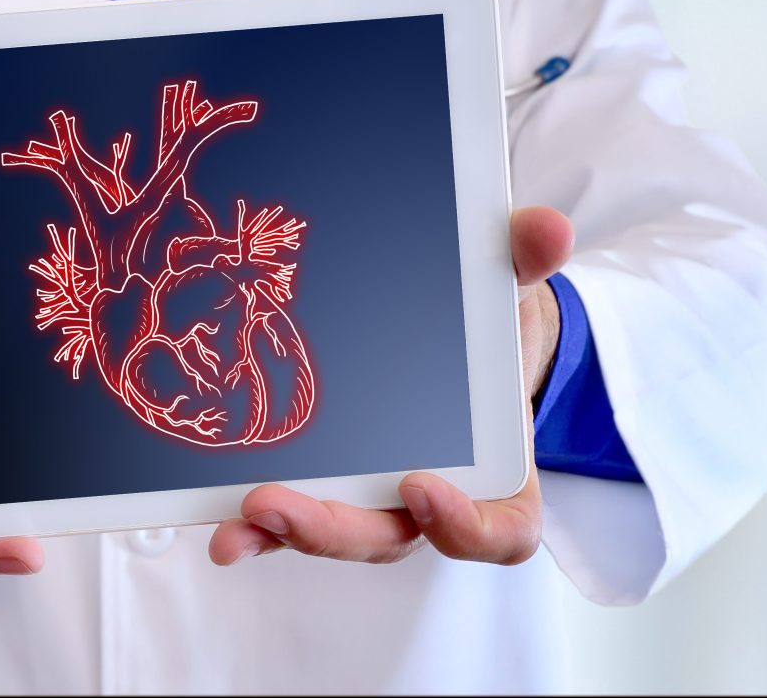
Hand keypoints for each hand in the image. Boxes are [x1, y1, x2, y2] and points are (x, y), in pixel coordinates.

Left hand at [208, 206, 572, 567]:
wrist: (453, 336)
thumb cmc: (484, 328)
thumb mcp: (504, 289)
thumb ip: (522, 262)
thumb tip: (546, 229)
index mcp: (498, 475)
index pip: (501, 531)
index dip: (467, 526)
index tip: (422, 486)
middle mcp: (432, 502)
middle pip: (391, 537)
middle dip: (332, 529)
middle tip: (275, 504)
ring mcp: (375, 500)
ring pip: (335, 534)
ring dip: (279, 533)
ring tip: (232, 527)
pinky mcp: (327, 490)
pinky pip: (294, 517)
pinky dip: (256, 522)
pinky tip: (219, 517)